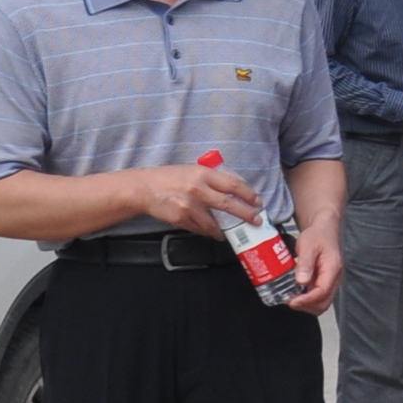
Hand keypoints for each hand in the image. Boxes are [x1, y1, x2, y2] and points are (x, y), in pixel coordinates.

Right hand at [130, 160, 262, 234]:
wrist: (144, 189)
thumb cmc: (170, 177)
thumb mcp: (193, 170)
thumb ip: (213, 178)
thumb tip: (236, 187)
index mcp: (203, 174)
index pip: (233, 185)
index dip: (248, 195)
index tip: (258, 202)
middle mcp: (197, 190)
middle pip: (228, 205)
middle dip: (246, 214)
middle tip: (256, 220)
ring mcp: (189, 207)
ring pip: (215, 223)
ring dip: (225, 229)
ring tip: (231, 231)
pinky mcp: (181, 219)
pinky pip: (200, 229)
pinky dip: (208, 231)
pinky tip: (212, 232)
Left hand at [282, 226, 344, 317]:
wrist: (324, 230)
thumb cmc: (318, 235)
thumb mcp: (308, 245)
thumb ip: (305, 263)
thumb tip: (301, 281)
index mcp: (332, 269)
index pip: (322, 292)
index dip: (307, 300)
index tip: (292, 302)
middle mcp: (334, 279)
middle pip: (323, 303)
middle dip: (306, 306)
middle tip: (289, 301)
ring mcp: (330, 282)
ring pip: (321, 303)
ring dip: (306, 305)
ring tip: (291, 299)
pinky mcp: (324, 282)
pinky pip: (318, 297)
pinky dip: (307, 300)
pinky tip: (296, 294)